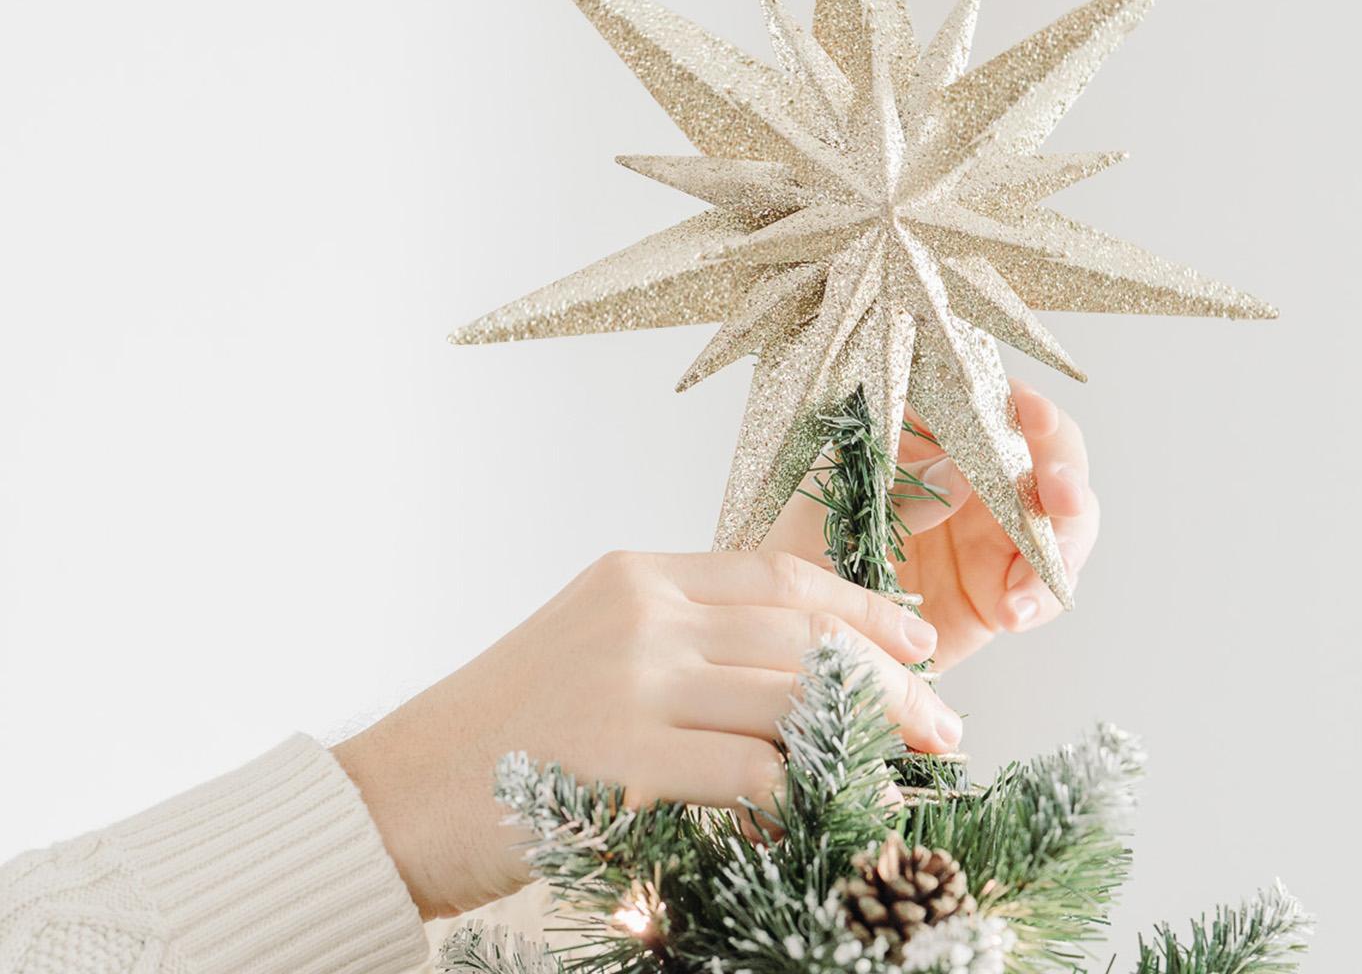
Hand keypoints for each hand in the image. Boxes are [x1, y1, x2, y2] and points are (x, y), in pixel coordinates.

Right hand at [333, 550, 957, 919]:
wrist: (395, 795)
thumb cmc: (498, 734)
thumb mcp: (590, 651)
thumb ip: (680, 646)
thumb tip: (790, 677)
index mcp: (636, 576)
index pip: (778, 572)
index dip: (861, 604)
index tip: (916, 638)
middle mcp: (641, 612)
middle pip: (802, 631)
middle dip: (890, 675)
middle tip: (943, 719)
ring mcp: (632, 680)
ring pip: (791, 694)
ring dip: (870, 733)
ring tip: (915, 766)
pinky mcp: (623, 757)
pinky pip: (754, 771)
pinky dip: (811, 792)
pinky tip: (845, 811)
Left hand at [762, 379, 1097, 667]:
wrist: (799, 629)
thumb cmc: (802, 544)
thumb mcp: (837, 504)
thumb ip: (901, 487)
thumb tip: (963, 472)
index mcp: (933, 429)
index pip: (992, 397)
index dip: (1023, 402)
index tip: (1031, 416)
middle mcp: (977, 470)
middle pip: (1049, 451)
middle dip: (1064, 469)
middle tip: (1061, 497)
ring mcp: (997, 529)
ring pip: (1064, 520)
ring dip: (1061, 545)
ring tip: (1026, 585)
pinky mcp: (1003, 586)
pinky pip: (1044, 587)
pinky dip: (1039, 598)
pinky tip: (1011, 615)